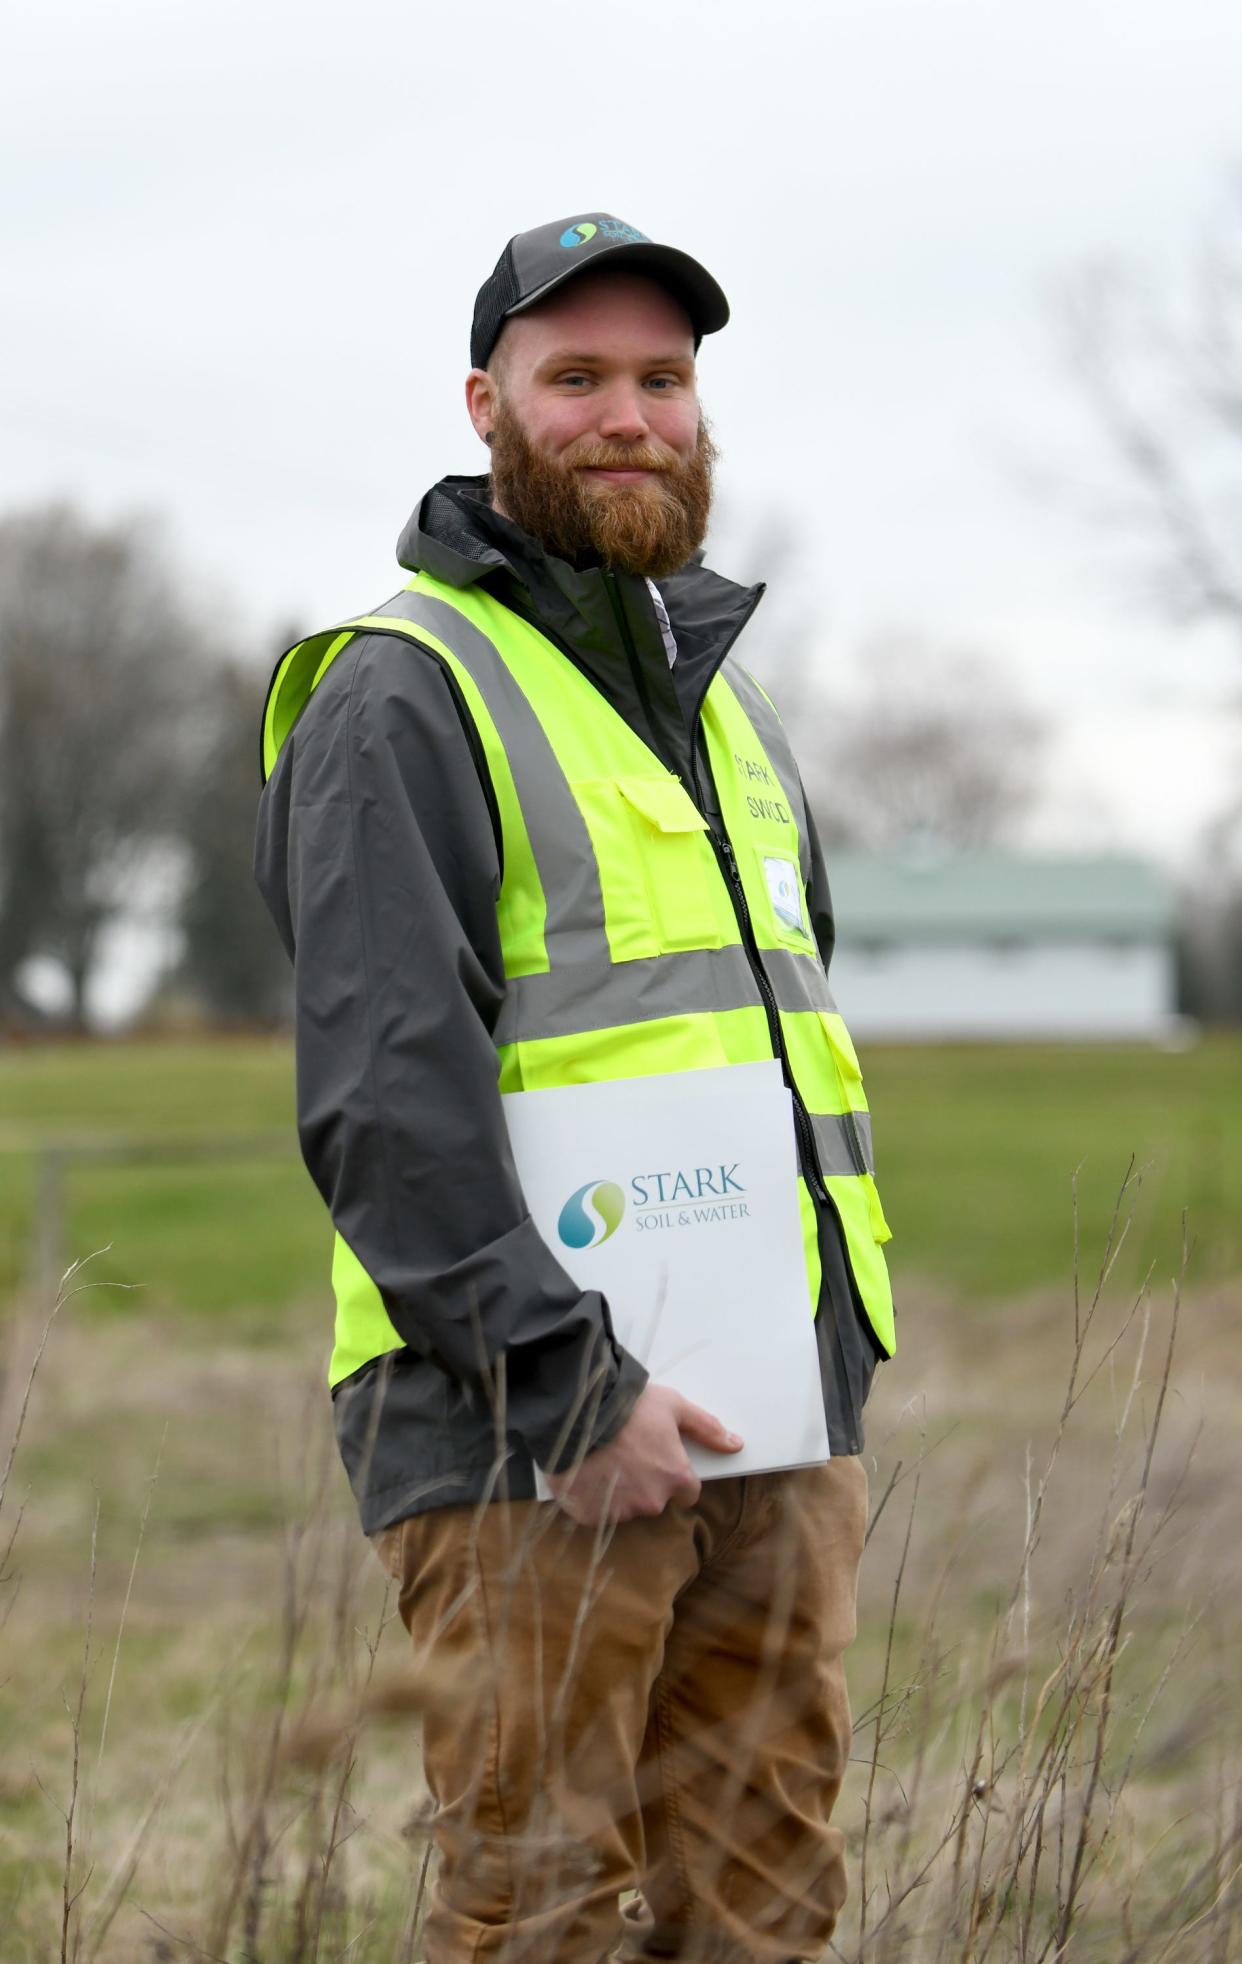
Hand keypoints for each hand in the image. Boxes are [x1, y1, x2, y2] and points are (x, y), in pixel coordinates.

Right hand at [544, 1384, 742, 1525]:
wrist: (576, 1413)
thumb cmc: (628, 1407)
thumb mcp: (673, 1406)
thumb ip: (706, 1428)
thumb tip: (736, 1444)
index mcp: (676, 1477)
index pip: (688, 1492)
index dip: (675, 1475)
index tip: (660, 1460)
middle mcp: (652, 1500)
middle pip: (655, 1498)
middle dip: (645, 1481)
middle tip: (626, 1453)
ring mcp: (621, 1510)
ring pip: (626, 1505)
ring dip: (619, 1489)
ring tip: (603, 1459)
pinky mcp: (592, 1516)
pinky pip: (597, 1511)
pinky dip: (594, 1497)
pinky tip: (587, 1473)